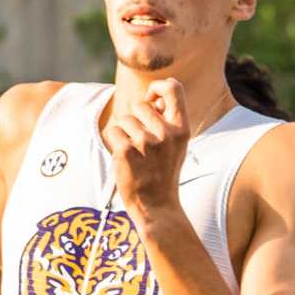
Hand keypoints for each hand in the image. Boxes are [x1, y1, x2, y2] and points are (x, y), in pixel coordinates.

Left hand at [105, 82, 189, 222]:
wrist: (157, 206)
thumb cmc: (163, 173)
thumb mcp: (176, 145)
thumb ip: (167, 120)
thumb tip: (151, 97)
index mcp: (182, 129)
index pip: (174, 88)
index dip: (157, 87)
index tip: (150, 100)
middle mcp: (167, 133)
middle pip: (141, 105)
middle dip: (135, 119)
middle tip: (140, 143)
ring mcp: (147, 143)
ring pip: (124, 120)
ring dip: (124, 133)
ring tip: (134, 154)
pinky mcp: (127, 152)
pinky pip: (112, 131)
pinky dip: (113, 142)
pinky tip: (123, 158)